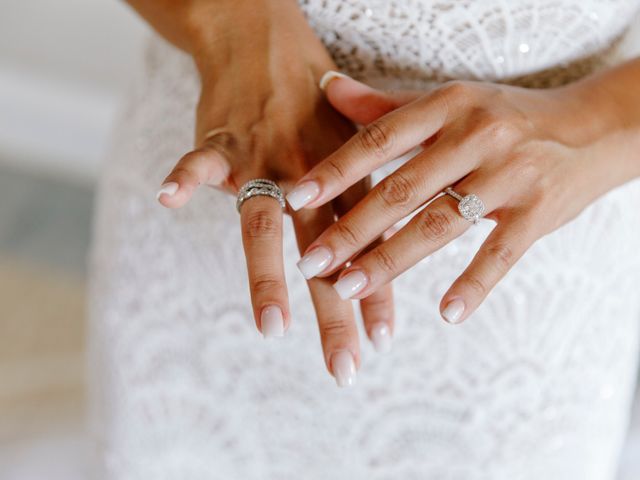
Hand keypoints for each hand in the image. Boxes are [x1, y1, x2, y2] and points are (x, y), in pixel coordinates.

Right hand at [140, 0, 393, 383]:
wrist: (269, 40)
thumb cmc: (314, 102)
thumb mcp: (353, 144)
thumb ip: (363, 196)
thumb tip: (376, 255)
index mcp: (343, 180)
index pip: (364, 247)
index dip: (374, 292)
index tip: (382, 340)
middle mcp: (308, 176)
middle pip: (323, 251)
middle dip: (335, 309)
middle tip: (345, 364)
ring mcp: (264, 158)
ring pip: (265, 221)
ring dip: (268, 273)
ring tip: (272, 325)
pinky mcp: (223, 139)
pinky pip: (202, 160)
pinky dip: (187, 176)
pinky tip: (170, 198)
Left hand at [287, 65, 639, 323]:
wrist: (590, 128)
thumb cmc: (505, 117)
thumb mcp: (449, 102)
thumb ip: (385, 105)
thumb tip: (327, 88)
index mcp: (448, 106)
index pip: (380, 138)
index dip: (336, 170)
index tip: (295, 199)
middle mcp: (477, 134)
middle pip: (402, 188)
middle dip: (352, 230)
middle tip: (311, 263)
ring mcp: (511, 173)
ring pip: (440, 223)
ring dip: (392, 261)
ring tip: (349, 288)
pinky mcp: (540, 210)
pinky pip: (502, 252)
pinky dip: (475, 283)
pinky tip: (447, 312)